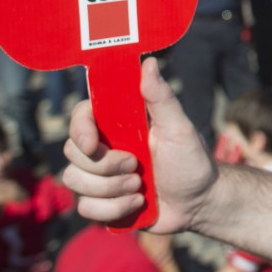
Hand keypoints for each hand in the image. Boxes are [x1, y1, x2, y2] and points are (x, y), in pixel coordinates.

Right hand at [63, 58, 215, 234]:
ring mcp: (99, 177)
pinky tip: (137, 204)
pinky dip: (113, 209)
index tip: (94, 144)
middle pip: (72, 152)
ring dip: (111, 188)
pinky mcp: (101, 203)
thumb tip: (149, 62)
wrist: (199, 203)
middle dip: (104, 165)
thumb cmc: (191, 160)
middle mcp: (104, 147)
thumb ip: (161, 97)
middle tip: (136, 166)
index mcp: (118, 124)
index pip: (81, 116)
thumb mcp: (179, 128)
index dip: (80, 129)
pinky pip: (85, 208)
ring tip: (140, 187)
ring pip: (74, 181)